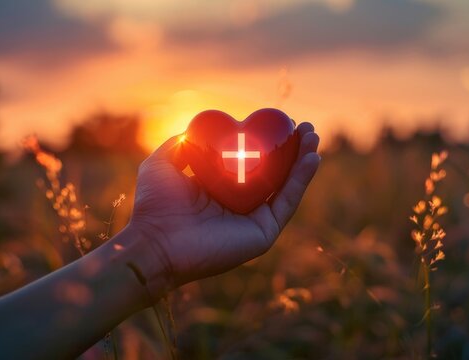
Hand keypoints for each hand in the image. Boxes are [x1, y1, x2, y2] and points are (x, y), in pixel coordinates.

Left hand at [128, 123, 319, 291]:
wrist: (154, 242)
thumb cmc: (154, 206)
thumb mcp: (163, 163)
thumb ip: (179, 145)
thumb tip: (198, 130)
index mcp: (223, 191)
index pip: (253, 164)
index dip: (269, 144)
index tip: (280, 122)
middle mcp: (242, 206)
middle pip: (276, 173)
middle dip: (294, 150)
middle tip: (305, 127)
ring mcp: (254, 220)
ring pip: (287, 186)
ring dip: (304, 161)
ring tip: (314, 137)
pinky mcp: (264, 233)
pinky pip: (287, 203)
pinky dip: (301, 180)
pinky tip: (311, 158)